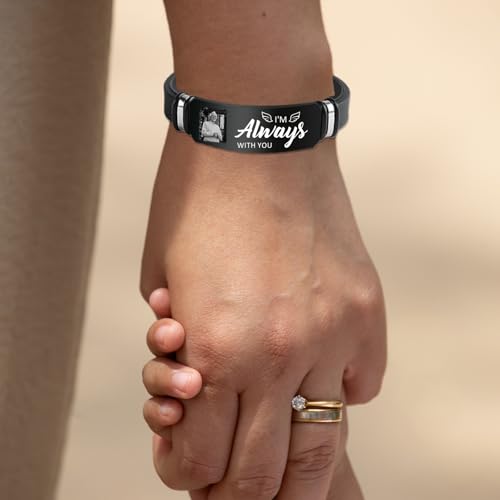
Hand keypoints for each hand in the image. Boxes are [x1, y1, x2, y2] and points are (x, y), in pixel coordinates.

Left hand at [140, 132, 386, 498]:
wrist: (257, 134)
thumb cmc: (196, 202)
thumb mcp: (162, 282)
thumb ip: (183, 349)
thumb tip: (201, 393)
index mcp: (214, 349)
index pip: (201, 461)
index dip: (186, 475)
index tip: (185, 468)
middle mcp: (277, 353)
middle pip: (264, 473)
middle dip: (239, 497)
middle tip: (228, 491)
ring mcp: (331, 333)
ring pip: (322, 444)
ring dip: (297, 475)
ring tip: (281, 475)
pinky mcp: (366, 310)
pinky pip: (357, 385)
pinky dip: (334, 396)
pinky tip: (314, 380)